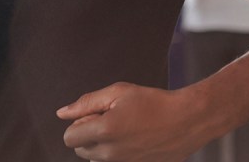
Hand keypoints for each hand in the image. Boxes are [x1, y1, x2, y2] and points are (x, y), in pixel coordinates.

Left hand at [57, 82, 203, 161]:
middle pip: (81, 150)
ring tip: (123, 131)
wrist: (187, 120)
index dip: (79, 123)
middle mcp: (111, 153)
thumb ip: (86, 103)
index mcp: (104, 131)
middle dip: (88, 135)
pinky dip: (118, 154)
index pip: (69, 138)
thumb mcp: (117, 93)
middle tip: (111, 120)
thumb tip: (62, 113)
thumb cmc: (154, 103)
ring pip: (97, 159)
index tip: (95, 115)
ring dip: (102, 147)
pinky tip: (133, 141)